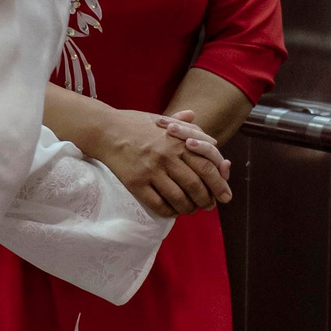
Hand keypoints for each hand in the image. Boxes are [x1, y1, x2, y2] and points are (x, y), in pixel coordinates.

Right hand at [94, 107, 231, 218]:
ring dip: (189, 208)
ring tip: (192, 210)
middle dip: (207, 200)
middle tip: (210, 207)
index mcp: (177, 141)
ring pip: (179, 197)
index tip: (225, 195)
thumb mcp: (161, 119)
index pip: (207, 166)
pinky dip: (169, 211)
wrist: (104, 130)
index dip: (219, 184)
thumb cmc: (134, 124)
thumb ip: (183, 125)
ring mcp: (151, 170)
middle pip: (196, 185)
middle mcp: (166, 156)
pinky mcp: (135, 183)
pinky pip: (158, 204)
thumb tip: (201, 125)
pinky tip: (172, 210)